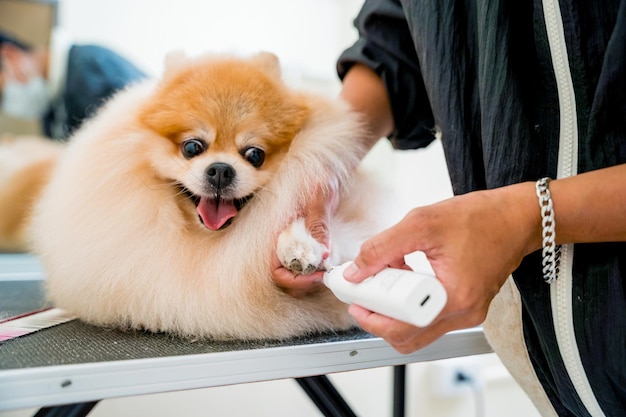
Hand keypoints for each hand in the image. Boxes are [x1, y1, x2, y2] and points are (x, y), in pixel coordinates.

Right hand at [272, 177, 338, 297]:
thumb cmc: (318, 180)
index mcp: (279, 232)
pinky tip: (329, 263)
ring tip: (328, 271)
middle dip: (304, 283)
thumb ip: (318, 225)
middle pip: (285, 278)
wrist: (326, 171)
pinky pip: (307, 265)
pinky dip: (317, 270)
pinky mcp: (306, 244)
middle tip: (325, 276)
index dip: (294, 279)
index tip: (315, 275)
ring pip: (296, 274)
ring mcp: (294, 244)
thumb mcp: (318, 200)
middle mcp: (284, 242)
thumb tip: (323, 253)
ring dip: (310, 279)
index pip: (275, 270)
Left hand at [343, 182, 539, 352]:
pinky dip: (411, 303)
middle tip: (364, 291)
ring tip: (389, 277)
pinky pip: (429, 318)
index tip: (354, 297)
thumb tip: (355, 271)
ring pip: (416, 331)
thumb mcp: (421, 223)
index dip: (371, 315)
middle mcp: (463, 315)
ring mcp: (467, 315)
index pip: (401, 328)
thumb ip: (382, 248)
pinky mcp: (467, 308)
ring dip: (394, 310)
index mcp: (454, 298)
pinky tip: (406, 275)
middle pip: (406, 337)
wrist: (517, 217)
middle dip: (378, 316)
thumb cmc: (480, 217)